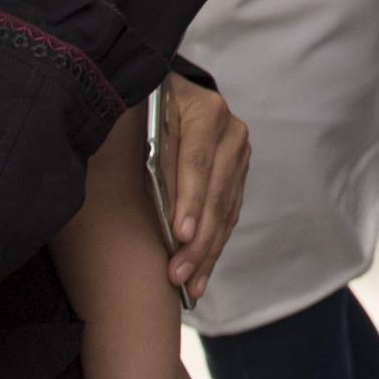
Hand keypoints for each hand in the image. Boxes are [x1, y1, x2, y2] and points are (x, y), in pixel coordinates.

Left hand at [159, 74, 250, 298]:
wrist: (164, 92)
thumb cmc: (141, 109)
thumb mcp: (140, 120)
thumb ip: (146, 151)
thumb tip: (152, 200)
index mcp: (204, 108)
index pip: (195, 160)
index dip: (189, 199)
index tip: (179, 235)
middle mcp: (229, 129)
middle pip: (215, 192)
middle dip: (198, 239)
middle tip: (179, 274)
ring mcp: (238, 153)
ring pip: (225, 210)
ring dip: (207, 251)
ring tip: (190, 286)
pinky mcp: (239, 174)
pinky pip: (229, 216)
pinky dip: (214, 246)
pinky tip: (201, 274)